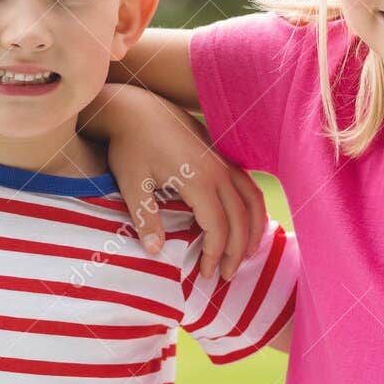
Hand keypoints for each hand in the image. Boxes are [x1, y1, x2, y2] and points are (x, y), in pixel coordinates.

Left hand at [101, 88, 265, 280]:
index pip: (218, 228)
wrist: (136, 108)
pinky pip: (248, 185)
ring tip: (245, 255)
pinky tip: (246, 223)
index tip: (206, 273)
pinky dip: (253, 208)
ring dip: (253, 230)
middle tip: (226, 276)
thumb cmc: (129, 145)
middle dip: (237, 251)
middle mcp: (218, 170)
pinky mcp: (221, 155)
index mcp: (199, 180)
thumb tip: (154, 252)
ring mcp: (223, 160)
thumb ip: (144, 217)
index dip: (216, 254)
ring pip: (252, 200)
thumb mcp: (131, 182)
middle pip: (241, 218)